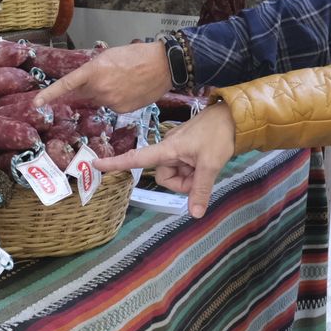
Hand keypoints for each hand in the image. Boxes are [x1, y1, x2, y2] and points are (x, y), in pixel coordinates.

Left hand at [32, 41, 171, 111]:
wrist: (163, 66)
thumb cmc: (137, 55)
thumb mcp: (108, 56)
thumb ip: (92, 70)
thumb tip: (84, 82)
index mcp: (94, 71)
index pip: (66, 85)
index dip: (49, 94)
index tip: (36, 102)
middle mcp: (99, 89)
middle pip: (83, 94)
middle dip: (86, 88)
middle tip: (104, 77)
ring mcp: (111, 102)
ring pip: (98, 100)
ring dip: (104, 92)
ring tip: (123, 80)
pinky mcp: (122, 110)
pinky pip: (111, 106)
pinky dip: (116, 99)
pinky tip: (130, 89)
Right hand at [94, 102, 235, 217]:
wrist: (233, 117)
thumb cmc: (218, 134)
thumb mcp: (210, 164)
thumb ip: (201, 190)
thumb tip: (194, 214)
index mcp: (167, 149)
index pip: (136, 158)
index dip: (116, 163)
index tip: (96, 165)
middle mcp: (168, 149)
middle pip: (164, 177)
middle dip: (182, 182)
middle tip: (201, 173)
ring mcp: (177, 151)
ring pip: (176, 175)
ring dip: (190, 177)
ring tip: (205, 166)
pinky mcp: (186, 152)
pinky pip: (184, 169)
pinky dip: (194, 172)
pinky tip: (207, 163)